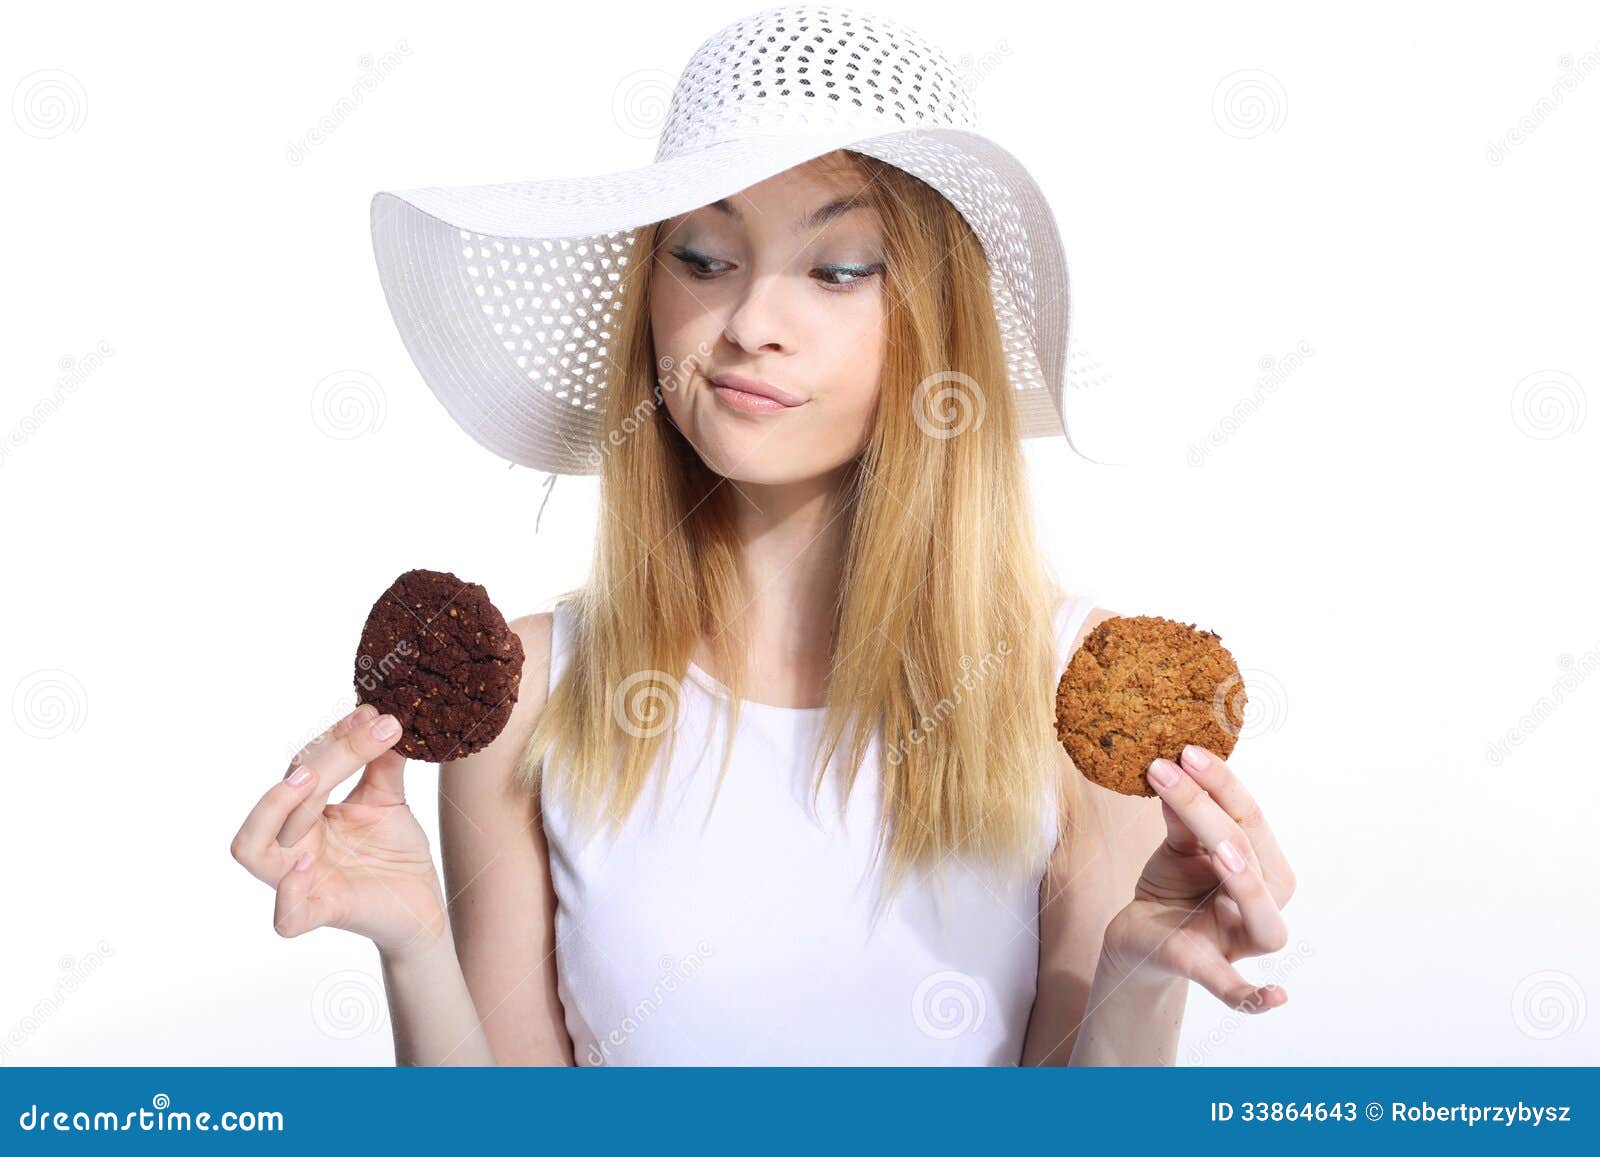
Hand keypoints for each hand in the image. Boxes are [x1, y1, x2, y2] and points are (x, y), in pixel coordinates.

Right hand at [229, 704, 446, 960]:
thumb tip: (382, 718)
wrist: (422, 904)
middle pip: (285, 795)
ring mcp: (301, 880)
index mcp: (306, 815)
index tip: (372, 714)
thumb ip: (381, 764)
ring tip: (309, 779)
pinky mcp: (322, 911)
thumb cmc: (395, 853)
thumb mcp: (388, 800)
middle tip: (370, 730)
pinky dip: (288, 890)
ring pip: (253, 849)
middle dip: (327, 758)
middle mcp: (292, 845)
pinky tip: (305, 862)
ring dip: (274, 808)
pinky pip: (286, 913)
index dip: (334, 739)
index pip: (302, 768)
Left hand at [1099, 744, 1296, 1011]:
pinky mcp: (1207, 967)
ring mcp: (1239, 940)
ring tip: (1219, 850)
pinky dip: (1254, 996)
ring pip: (1261, 918)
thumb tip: (1172, 765)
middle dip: (1210, 812)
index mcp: (1263, 866)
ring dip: (1245, 883)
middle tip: (1172, 771)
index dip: (1221, 782)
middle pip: (1248, 855)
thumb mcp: (1176, 846)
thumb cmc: (1173, 885)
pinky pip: (1236, 988)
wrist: (1140, 934)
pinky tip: (1274, 998)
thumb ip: (1182, 816)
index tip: (1186, 750)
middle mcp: (1264, 904)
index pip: (1250, 818)